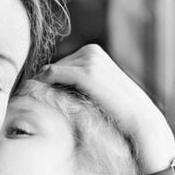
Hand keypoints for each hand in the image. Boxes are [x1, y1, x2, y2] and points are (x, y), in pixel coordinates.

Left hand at [37, 44, 174, 171]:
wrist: (142, 123)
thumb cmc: (118, 112)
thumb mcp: (97, 91)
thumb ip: (78, 83)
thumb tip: (47, 86)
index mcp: (93, 52)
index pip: (57, 65)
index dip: (46, 82)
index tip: (34, 97)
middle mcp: (91, 51)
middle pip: (51, 67)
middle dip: (43, 85)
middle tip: (32, 102)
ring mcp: (90, 59)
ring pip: (49, 71)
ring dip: (41, 88)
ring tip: (36, 105)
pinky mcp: (87, 73)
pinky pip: (52, 74)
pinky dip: (41, 85)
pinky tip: (37, 99)